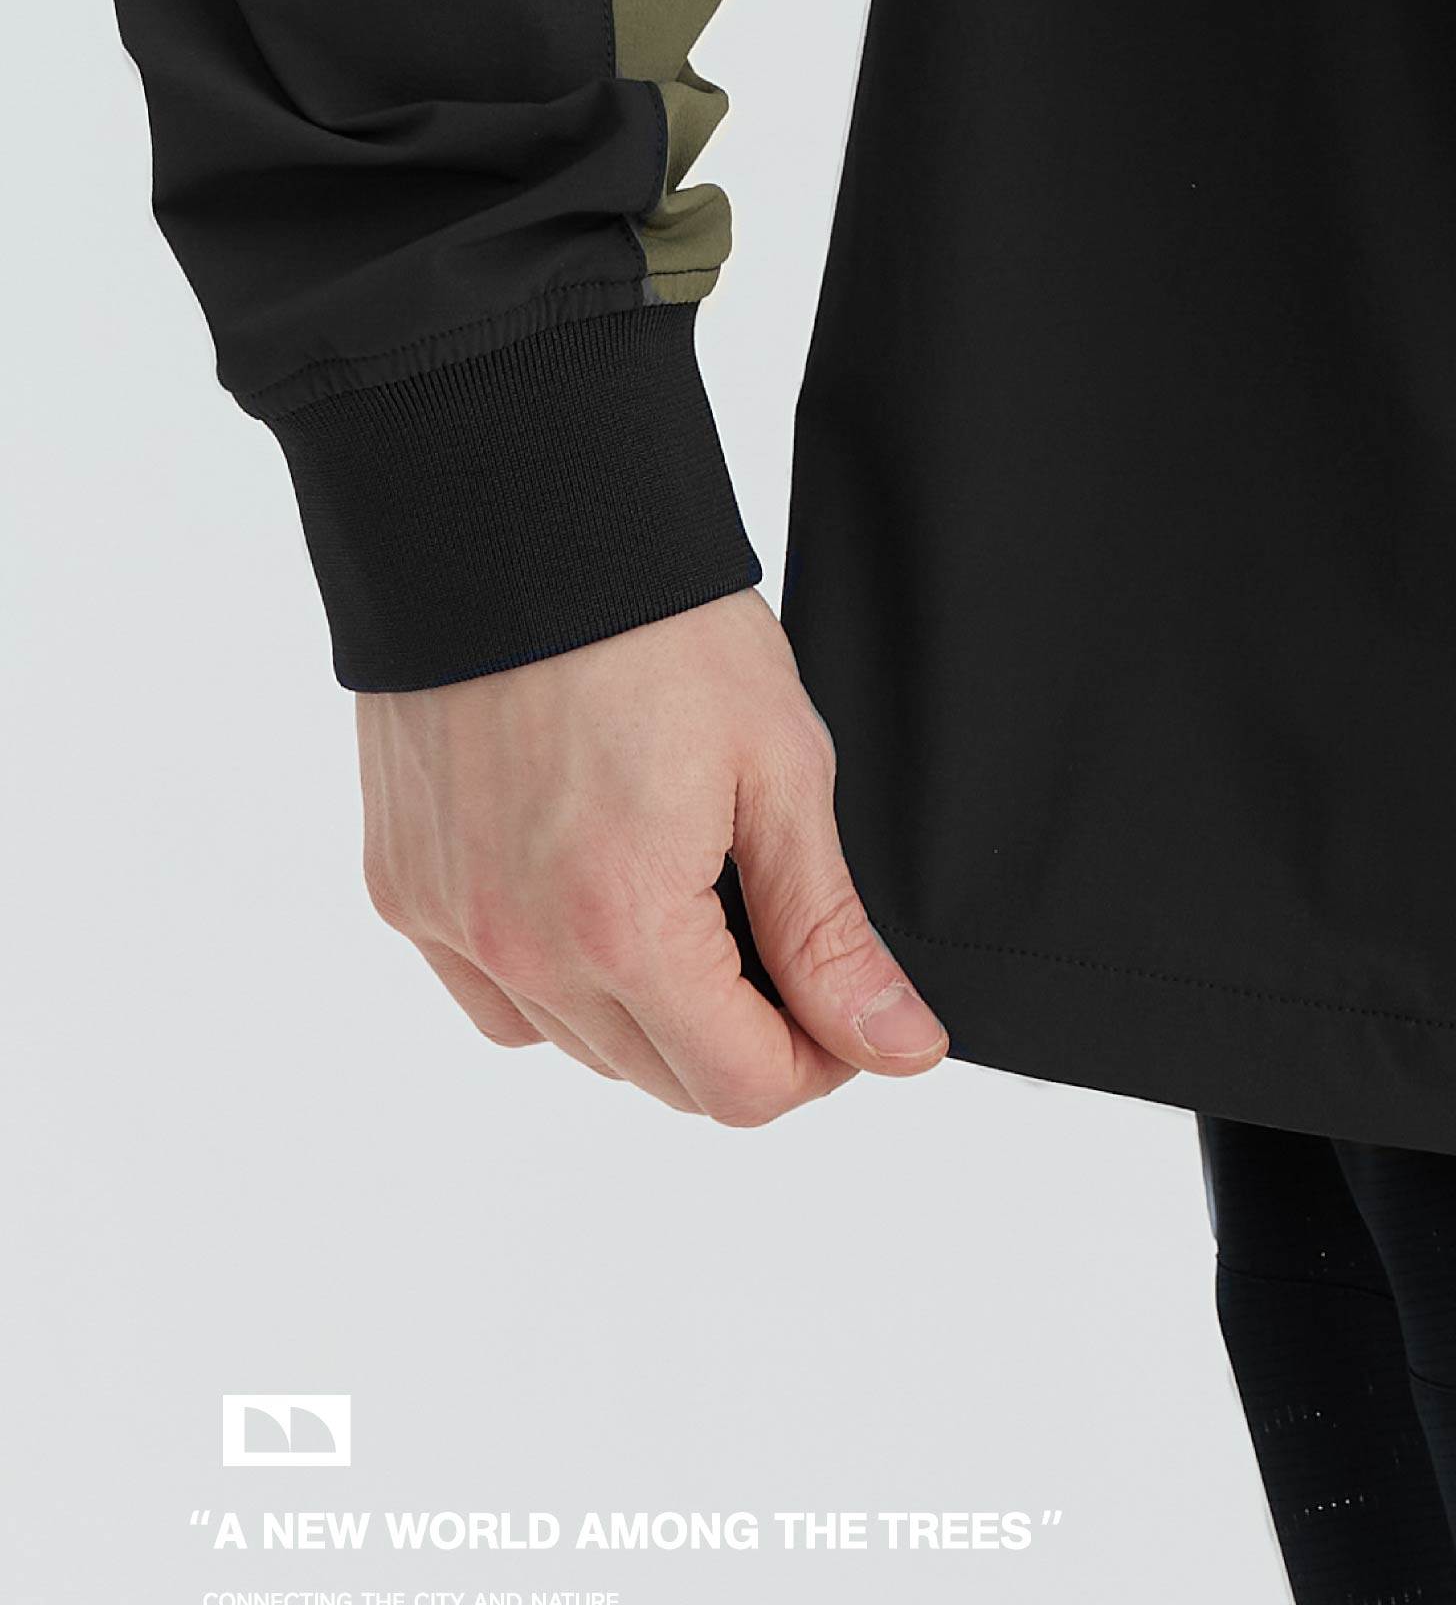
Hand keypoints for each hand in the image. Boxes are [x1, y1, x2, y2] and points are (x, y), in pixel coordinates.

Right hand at [355, 586, 948, 1123]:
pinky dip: (555, 983)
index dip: (820, 1061)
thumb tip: (901, 1050)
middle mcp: (521, 953)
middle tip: (789, 942)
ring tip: (698, 901)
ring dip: (650, 1014)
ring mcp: (451, 926)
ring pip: (575, 1046)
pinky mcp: (405, 891)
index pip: (739, 1090)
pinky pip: (493, 1000)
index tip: (852, 1005)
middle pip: (660, 1078)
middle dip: (743, 1037)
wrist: (510, 514)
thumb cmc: (655, 624)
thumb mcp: (780, 765)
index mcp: (625, 929)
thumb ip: (829, 931)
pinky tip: (601, 903)